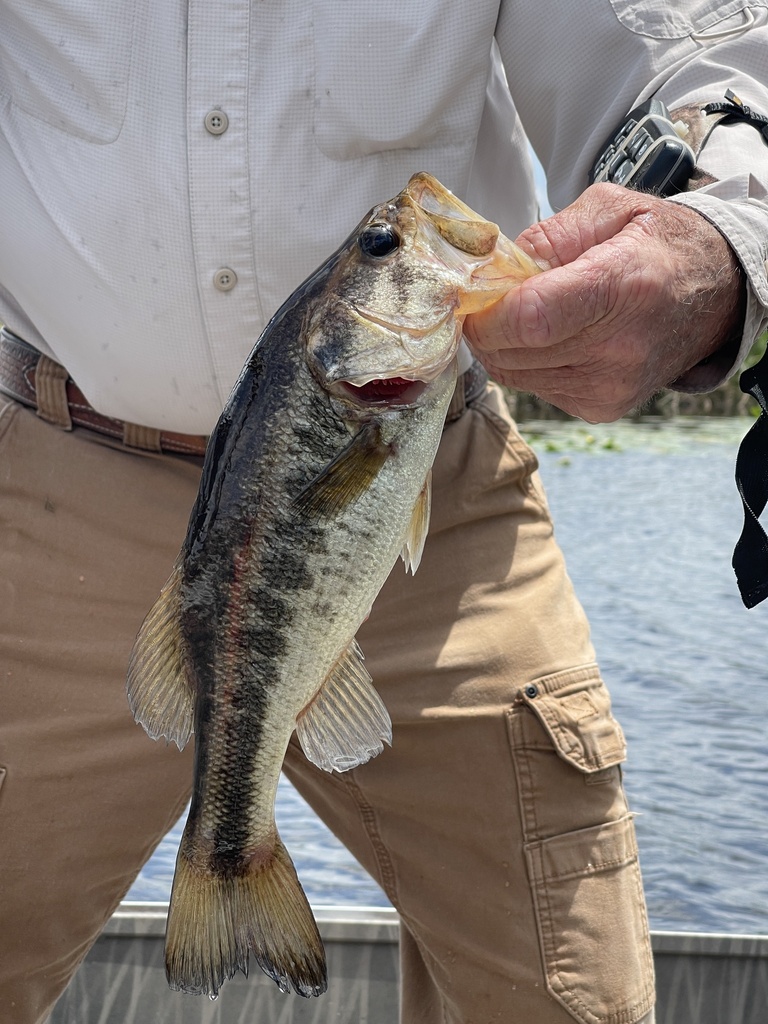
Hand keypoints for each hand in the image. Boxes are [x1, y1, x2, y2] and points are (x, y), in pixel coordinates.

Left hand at [465, 183, 744, 421]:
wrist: (716, 294)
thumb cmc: (659, 245)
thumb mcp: (610, 209)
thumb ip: (547, 235)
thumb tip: (493, 268)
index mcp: (621, 286)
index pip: (530, 318)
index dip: (486, 312)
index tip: (473, 294)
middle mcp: (618, 348)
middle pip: (511, 352)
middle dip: (486, 325)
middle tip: (493, 297)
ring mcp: (610, 386)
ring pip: (514, 374)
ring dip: (505, 345)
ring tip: (530, 313)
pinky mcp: (601, 408)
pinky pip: (534, 387)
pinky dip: (528, 363)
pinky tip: (555, 338)